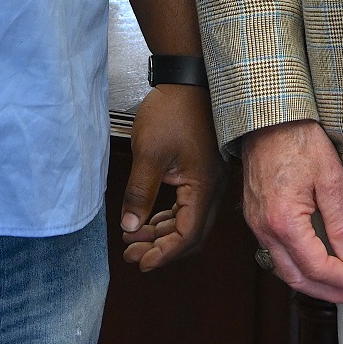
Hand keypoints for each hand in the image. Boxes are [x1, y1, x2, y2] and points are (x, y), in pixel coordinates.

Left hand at [119, 85, 225, 270]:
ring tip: (134, 239)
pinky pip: (188, 206)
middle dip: (162, 248)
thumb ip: (139, 193)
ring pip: (189, 221)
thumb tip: (130, 227)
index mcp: (204, 186)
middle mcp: (213, 188)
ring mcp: (209, 180)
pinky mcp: (202, 172)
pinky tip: (149, 219)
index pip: (188, 235)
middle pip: (191, 234)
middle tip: (133, 255)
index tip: (141, 263)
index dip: (164, 254)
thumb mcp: (149, 153)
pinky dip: (168, 217)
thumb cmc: (172, 111)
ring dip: (163, 234)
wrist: (186, 80)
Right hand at [242, 119, 342, 304]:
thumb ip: (342, 221)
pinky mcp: (256, 216)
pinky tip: (314, 265)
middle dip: (328, 291)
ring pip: (284, 269)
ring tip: (339, 286)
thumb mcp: (331, 177)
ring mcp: (257, 223)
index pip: (316, 266)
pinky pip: (276, 253)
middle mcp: (265, 228)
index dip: (342, 280)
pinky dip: (297, 267)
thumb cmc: (299, 139)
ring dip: (312, 283)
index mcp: (285, 220)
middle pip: (297, 277)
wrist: (267, 117)